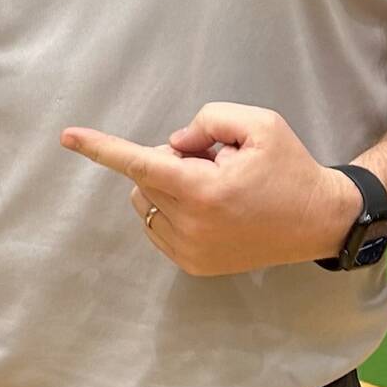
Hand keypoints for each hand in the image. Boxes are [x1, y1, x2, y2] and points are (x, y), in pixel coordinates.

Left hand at [61, 103, 360, 276]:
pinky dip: (173, 209)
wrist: (320, 220)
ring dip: (168, 186)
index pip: (140, 163)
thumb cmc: (289, 168)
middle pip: (145, 179)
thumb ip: (207, 120)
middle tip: (213, 160)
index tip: (67, 136)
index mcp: (203, 191)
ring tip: (216, 186)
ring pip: (148, 204)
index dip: (101, 148)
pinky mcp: (195, 266)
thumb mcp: (258, 124)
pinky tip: (212, 208)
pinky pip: (159, 227)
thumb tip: (171, 145)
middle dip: (168, 160)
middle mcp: (192, 226)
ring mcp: (191, 252)